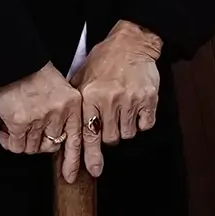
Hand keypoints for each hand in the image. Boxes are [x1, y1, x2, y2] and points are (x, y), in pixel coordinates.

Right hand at [0, 64, 84, 179]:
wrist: (13, 60)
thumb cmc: (33, 73)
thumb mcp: (59, 89)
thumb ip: (63, 111)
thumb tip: (57, 137)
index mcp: (74, 104)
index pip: (78, 139)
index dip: (75, 161)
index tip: (71, 176)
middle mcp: (60, 113)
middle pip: (51, 146)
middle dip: (38, 145)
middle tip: (27, 137)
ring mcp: (41, 118)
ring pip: (32, 148)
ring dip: (21, 141)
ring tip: (13, 128)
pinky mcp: (20, 122)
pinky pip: (15, 145)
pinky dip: (7, 142)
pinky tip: (2, 132)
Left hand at [71, 21, 162, 178]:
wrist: (132, 43)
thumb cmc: (104, 60)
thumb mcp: (82, 78)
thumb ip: (76, 104)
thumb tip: (65, 131)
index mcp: (91, 97)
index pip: (88, 135)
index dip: (89, 156)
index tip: (91, 172)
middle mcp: (111, 100)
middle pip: (111, 138)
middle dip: (109, 134)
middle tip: (110, 119)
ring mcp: (131, 100)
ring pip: (128, 133)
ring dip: (125, 127)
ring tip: (122, 109)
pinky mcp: (149, 99)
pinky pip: (145, 124)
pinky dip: (141, 121)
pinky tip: (136, 108)